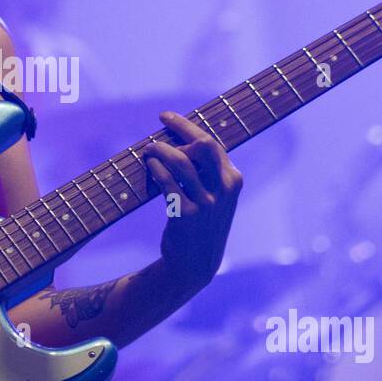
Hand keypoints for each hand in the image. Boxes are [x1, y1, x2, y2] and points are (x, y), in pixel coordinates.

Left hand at [142, 110, 243, 291]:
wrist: (195, 263)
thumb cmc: (202, 223)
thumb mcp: (215, 196)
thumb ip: (207, 170)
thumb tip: (180, 138)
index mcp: (233, 180)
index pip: (212, 142)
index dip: (186, 125)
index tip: (166, 117)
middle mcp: (224, 189)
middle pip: (203, 145)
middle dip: (179, 130)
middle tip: (158, 128)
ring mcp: (206, 203)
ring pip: (181, 162)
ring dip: (161, 150)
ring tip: (149, 149)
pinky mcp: (186, 214)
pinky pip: (167, 183)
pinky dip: (156, 169)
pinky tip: (149, 165)